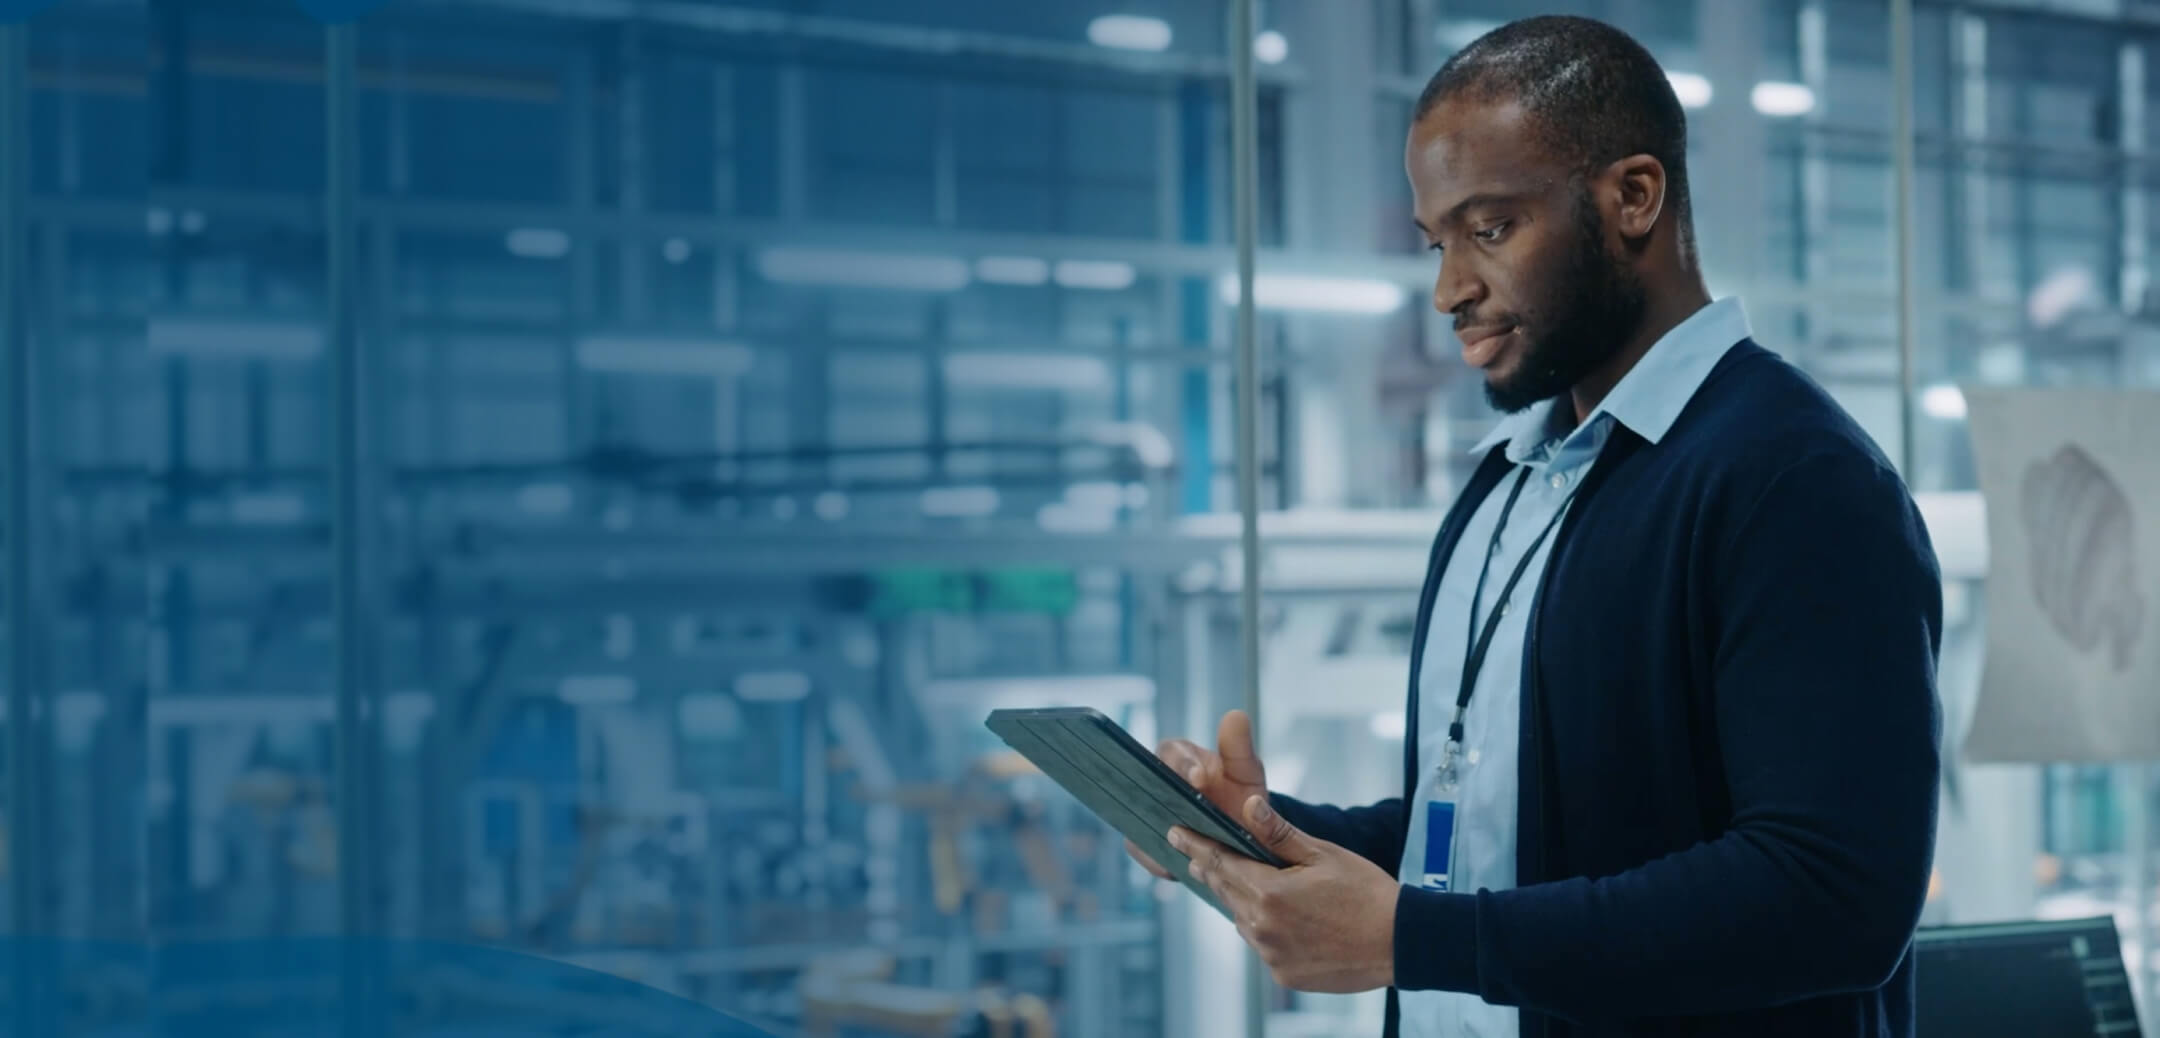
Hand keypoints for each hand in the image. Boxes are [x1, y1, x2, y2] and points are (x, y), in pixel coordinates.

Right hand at [1124, 710, 1269, 881]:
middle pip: (1142, 785)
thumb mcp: (1246, 773)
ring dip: (1154, 834)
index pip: (1172, 752)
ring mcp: (1148, 812)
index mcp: (1180, 756)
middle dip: (1158, 802)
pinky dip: (1155, 858)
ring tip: (1177, 849)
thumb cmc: (1242, 797)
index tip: (1200, 778)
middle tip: (1179, 819)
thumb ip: (1240, 749)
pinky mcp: (1146, 840)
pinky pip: (1140, 847)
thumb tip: (1236, 715)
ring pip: (1137, 819)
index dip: (1183, 764)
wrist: (1242, 838)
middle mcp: (1156, 781)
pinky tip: (1173, 867)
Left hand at [1167, 794, 1399, 993]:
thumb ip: (1279, 834)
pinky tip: (1282, 918)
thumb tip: (1248, 805)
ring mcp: (1271, 956)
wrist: (1401, 943)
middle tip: (1196, 854)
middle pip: (1226, 892)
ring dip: (1241, 901)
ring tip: (1246, 884)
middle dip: (1212, 871)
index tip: (1174, 833)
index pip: (1220, 863)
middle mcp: (1262, 928)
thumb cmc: (1366, 891)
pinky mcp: (1284, 975)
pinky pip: (1263, 946)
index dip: (1195, 846)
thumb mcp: (1323, 854)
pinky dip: (1265, 929)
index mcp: (1269, 893)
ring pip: (1242, 921)